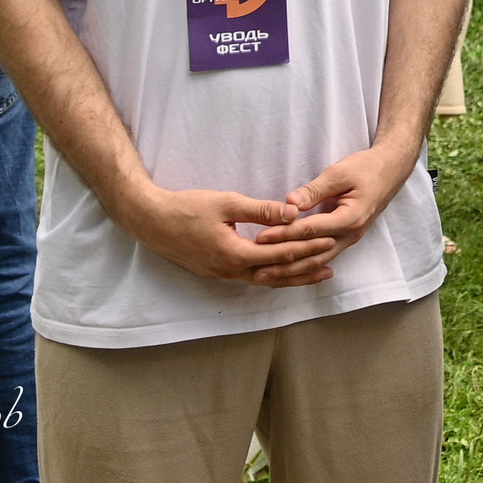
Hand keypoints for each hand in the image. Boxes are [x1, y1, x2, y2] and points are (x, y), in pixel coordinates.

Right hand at [120, 185, 327, 284]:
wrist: (151, 221)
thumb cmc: (187, 208)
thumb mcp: (227, 202)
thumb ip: (261, 210)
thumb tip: (293, 213)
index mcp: (234, 255)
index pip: (279, 254)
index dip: (306, 247)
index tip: (328, 240)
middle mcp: (230, 271)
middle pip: (276, 275)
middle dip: (304, 270)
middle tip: (330, 264)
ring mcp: (222, 275)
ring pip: (264, 279)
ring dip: (290, 276)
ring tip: (316, 273)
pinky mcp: (216, 272)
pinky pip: (251, 277)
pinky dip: (272, 274)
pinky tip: (282, 269)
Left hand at [249, 141, 420, 286]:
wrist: (391, 170)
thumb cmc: (366, 168)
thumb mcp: (339, 173)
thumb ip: (314, 190)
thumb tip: (289, 204)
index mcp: (350, 218)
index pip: (310, 231)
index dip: (284, 234)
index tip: (260, 237)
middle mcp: (351, 235)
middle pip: (312, 255)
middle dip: (284, 261)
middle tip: (256, 266)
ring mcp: (349, 239)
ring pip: (317, 261)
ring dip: (292, 269)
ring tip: (267, 274)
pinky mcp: (345, 238)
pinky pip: (322, 257)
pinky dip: (303, 264)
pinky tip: (288, 269)